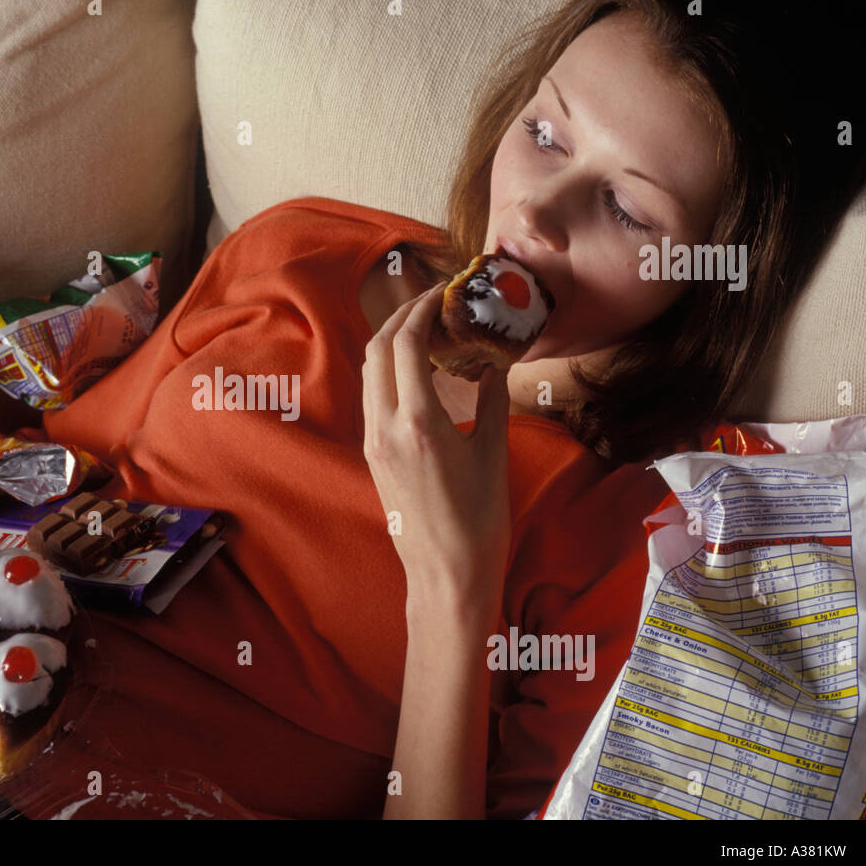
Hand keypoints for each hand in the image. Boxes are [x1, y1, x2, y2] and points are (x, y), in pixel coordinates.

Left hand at [361, 283, 512, 614]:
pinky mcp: (372, 455)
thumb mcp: (494, 452)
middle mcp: (385, 426)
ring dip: (391, 341)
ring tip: (426, 330)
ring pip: (370, 371)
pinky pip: (373, 396)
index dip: (422, 309)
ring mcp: (373, 441)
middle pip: (378, 348)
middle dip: (402, 317)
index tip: (444, 292)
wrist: (446, 573)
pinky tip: (417, 370)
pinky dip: (389, 370)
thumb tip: (495, 361)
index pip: (406, 342)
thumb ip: (491, 398)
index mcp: (418, 421)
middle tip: (433, 302)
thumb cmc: (478, 520)